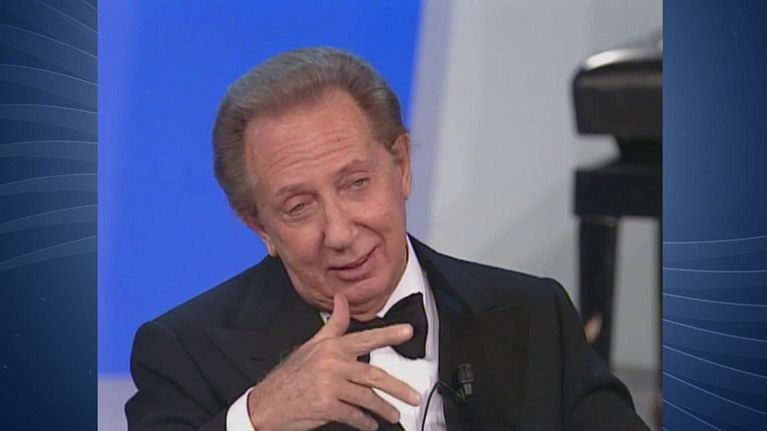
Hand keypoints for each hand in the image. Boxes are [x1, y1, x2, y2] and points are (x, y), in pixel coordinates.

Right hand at [246, 294, 421, 430]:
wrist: (267, 402)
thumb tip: (342, 300)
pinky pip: (353, 414)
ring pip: (366, 397)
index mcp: (332, 346)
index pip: (366, 337)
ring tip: (394, 414)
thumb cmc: (291, 374)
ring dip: (383, 409)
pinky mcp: (325, 406)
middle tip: (414, 395)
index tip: (408, 331)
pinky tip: (370, 424)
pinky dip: (364, 421)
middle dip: (397, 387)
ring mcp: (329, 385)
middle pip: (373, 374)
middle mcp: (332, 363)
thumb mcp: (312, 344)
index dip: (388, 334)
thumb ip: (334, 324)